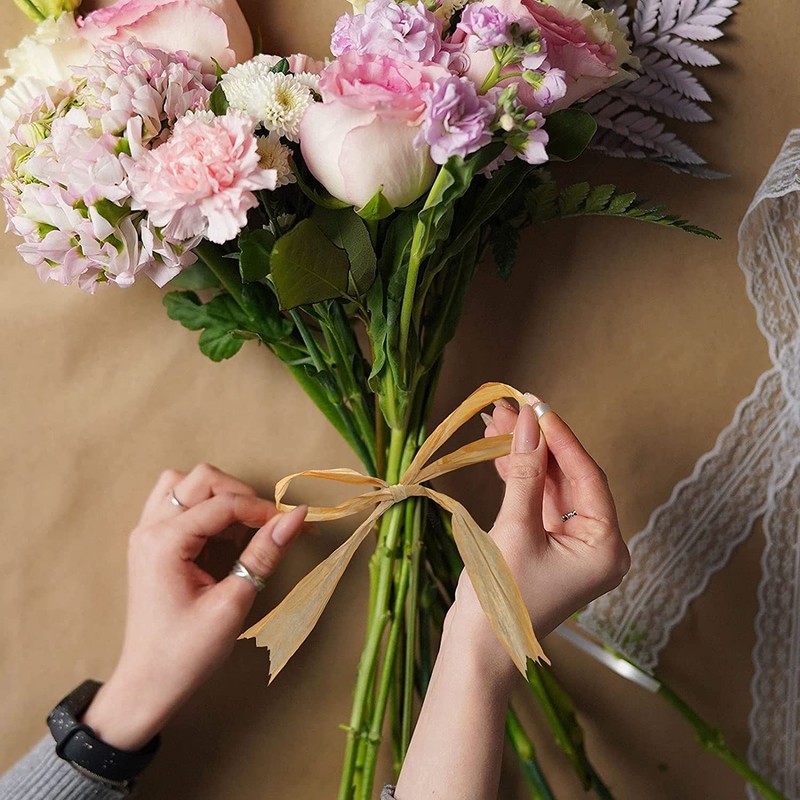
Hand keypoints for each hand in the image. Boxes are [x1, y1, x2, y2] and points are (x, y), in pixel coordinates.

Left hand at [82, 464, 306, 749]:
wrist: (148, 684)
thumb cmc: (187, 652)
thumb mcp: (233, 603)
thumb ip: (264, 554)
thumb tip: (296, 517)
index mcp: (165, 542)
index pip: (223, 504)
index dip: (262, 510)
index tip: (292, 524)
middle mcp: (149, 528)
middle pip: (201, 479)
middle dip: (240, 494)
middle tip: (267, 524)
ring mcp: (145, 533)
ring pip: (184, 484)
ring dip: (218, 495)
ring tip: (240, 527)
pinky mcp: (150, 543)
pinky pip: (176, 502)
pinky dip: (203, 507)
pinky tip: (220, 535)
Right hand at [450, 399, 629, 676]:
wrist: (477, 649)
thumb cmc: (501, 598)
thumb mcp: (515, 528)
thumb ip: (526, 472)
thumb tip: (529, 422)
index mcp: (606, 548)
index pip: (588, 477)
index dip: (561, 437)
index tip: (536, 405)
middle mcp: (598, 546)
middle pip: (570, 479)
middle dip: (538, 442)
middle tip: (510, 408)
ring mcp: (574, 549)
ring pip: (552, 488)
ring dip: (526, 457)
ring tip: (497, 422)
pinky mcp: (550, 549)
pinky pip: (540, 505)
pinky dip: (521, 480)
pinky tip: (500, 454)